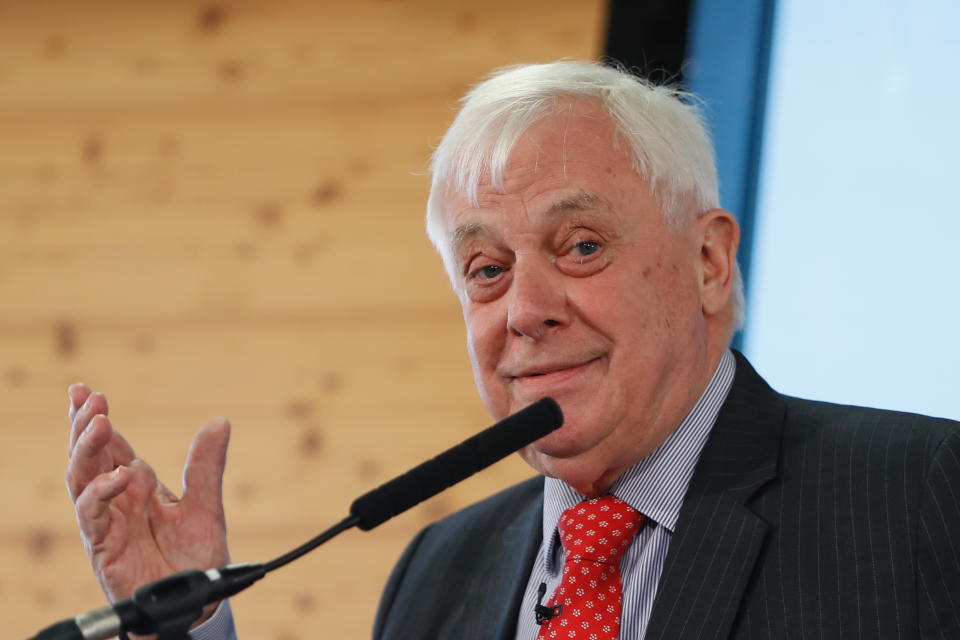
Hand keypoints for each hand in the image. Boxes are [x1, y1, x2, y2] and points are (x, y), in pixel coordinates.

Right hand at [65, 383, 230, 629]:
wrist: (196, 601)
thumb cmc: (195, 556)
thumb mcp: (206, 504)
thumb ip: (206, 465)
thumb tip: (220, 420)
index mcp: (136, 484)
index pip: (108, 444)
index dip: (93, 417)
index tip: (85, 389)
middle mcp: (116, 499)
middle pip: (88, 455)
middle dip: (83, 425)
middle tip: (88, 397)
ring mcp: (107, 522)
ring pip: (81, 480)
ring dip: (85, 450)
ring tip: (96, 422)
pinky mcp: (104, 547)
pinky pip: (92, 516)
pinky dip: (100, 493)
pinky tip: (116, 477)